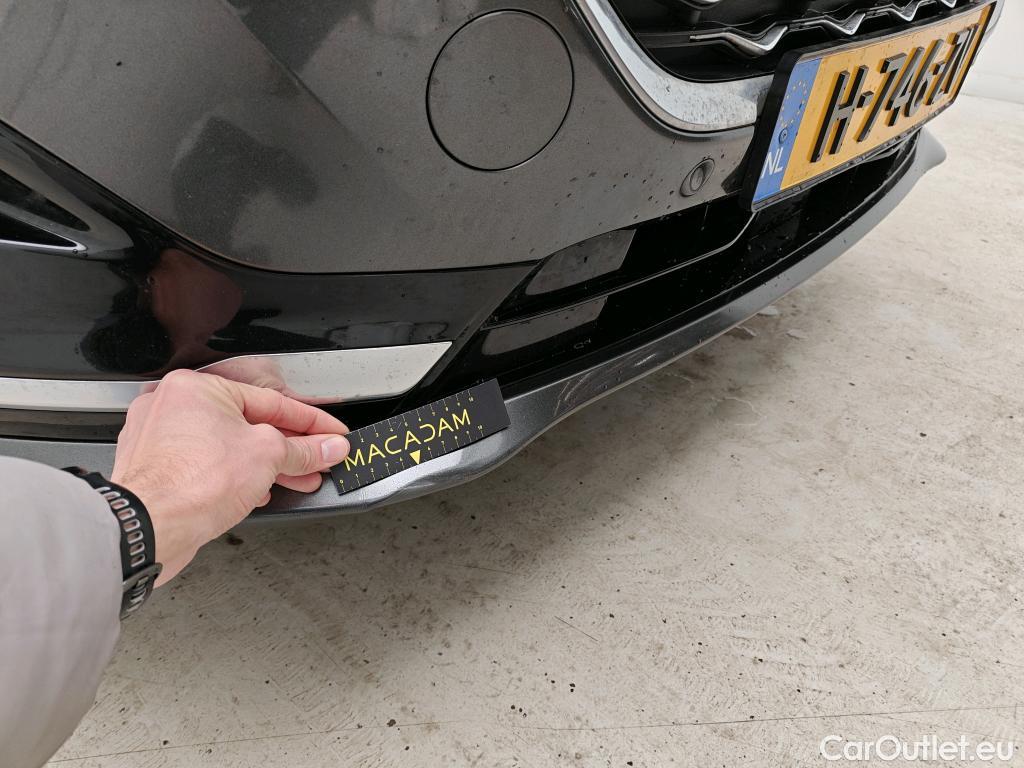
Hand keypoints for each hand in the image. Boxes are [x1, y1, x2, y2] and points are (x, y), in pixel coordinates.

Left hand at [111, 369, 349, 584]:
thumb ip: (303, 450)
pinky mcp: (156, 470)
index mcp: (196, 387)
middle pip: (248, 424)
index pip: (270, 402)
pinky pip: (207, 466)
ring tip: (297, 479)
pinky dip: (235, 477)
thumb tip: (327, 447)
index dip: (309, 421)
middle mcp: (172, 407)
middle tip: (318, 459)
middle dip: (289, 447)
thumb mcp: (268, 456)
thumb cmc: (190, 484)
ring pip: (227, 447)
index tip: (329, 434)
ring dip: (266, 465)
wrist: (150, 527)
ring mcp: (159, 440)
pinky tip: (259, 492)